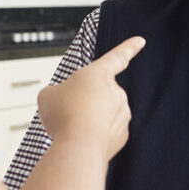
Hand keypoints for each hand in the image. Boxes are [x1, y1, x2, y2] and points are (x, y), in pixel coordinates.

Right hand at [37, 36, 144, 158]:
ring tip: (72, 128)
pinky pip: (107, 132)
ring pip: (103, 114)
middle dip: (85, 102)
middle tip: (67, 112)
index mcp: (99, 74)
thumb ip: (56, 93)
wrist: (78, 148)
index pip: (117, 56)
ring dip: (89, 119)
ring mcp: (122, 114)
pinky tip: (81, 140)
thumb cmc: (63, 117)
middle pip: (99, 93)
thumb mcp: (47, 95)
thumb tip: (59, 100)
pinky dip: (95, 135)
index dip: (129, 47)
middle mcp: (116, 92)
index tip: (141, 41)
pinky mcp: (122, 136)